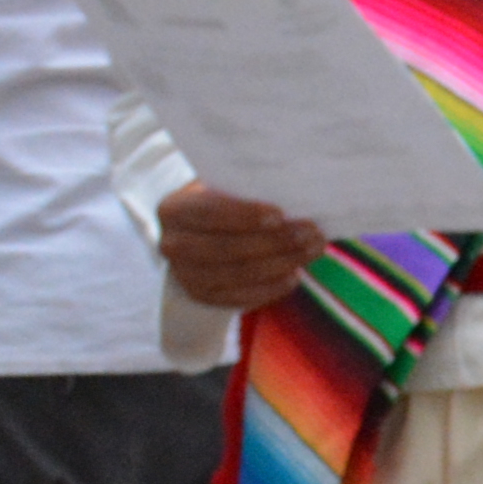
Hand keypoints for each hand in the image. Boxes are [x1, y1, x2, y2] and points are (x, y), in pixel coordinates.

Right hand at [156, 185, 329, 315]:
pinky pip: (237, 298)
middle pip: (225, 248)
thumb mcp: (229, 186)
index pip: (208, 212)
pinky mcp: (201, 295)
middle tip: (311, 233)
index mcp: (173, 209)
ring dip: (279, 264)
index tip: (280, 215)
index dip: (245, 215)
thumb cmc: (226, 200)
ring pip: (235, 274)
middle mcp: (171, 244)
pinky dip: (268, 289)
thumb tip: (296, 194)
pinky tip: (293, 277)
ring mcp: (183, 274)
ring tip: (311, 251)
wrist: (204, 229)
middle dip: (273, 242)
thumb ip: (250, 188)